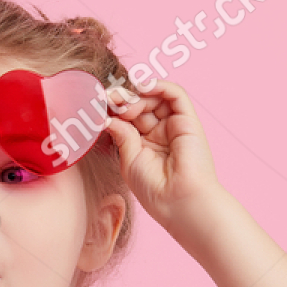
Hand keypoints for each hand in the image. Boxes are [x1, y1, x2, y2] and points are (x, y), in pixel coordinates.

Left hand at [103, 80, 222, 229]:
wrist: (178, 200)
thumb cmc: (153, 188)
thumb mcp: (128, 159)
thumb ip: (121, 134)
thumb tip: (108, 116)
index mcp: (144, 144)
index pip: (128, 118)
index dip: (114, 111)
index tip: (98, 107)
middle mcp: (160, 133)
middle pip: (141, 106)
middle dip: (123, 101)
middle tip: (109, 100)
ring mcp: (174, 126)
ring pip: (156, 98)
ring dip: (137, 95)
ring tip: (122, 101)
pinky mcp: (188, 121)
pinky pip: (176, 95)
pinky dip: (159, 86)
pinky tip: (142, 87)